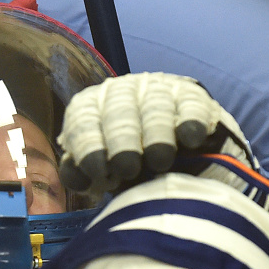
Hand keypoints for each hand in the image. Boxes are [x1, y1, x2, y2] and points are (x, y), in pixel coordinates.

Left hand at [57, 72, 252, 197]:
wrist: (171, 152)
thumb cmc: (123, 163)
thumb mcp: (98, 170)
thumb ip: (80, 173)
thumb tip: (77, 179)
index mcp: (90, 108)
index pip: (83, 121)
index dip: (89, 147)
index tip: (99, 172)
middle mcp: (120, 93)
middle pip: (118, 112)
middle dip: (122, 142)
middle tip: (128, 169)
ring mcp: (156, 90)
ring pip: (155, 107)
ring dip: (156, 136)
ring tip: (159, 162)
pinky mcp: (190, 96)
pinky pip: (191, 105)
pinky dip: (190, 122)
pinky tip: (190, 140)